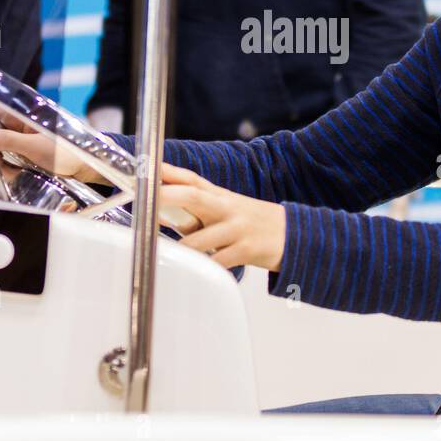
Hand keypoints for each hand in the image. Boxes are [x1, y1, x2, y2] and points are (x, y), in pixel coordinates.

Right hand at [0, 120, 103, 183]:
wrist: (87, 168)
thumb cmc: (68, 151)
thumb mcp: (36, 147)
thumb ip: (9, 140)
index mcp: (23, 113)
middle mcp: (18, 124)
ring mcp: (20, 139)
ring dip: (1, 163)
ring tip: (15, 170)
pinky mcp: (22, 154)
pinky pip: (5, 161)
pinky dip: (9, 170)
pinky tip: (20, 174)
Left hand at [156, 162, 285, 271]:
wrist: (295, 234)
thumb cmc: (253, 222)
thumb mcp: (228, 208)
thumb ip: (198, 210)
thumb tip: (162, 215)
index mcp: (220, 196)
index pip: (190, 179)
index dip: (167, 173)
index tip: (144, 169)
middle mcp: (227, 207)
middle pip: (193, 196)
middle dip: (167, 197)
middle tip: (145, 202)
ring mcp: (238, 228)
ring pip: (202, 238)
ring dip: (182, 247)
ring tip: (161, 254)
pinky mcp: (247, 249)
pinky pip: (220, 260)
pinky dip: (205, 266)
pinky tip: (195, 271)